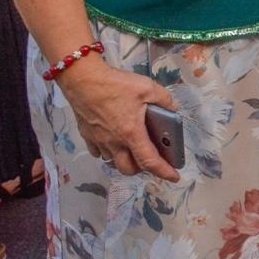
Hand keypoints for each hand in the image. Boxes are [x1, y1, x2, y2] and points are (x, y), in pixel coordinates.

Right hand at [59, 57, 180, 181]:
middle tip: (151, 156)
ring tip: (133, 147)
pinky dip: (108, 151)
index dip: (164, 172)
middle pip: (128, 169)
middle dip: (142, 168)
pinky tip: (114, 140)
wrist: (83, 80)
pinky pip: (99, 152)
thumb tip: (173, 109)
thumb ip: (164, 100)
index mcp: (131, 134)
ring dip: (125, 159)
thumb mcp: (147, 88)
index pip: (149, 161)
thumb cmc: (116, 85)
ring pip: (112, 161)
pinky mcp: (87, 136)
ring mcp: (98, 141)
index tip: (175, 177)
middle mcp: (114, 143)